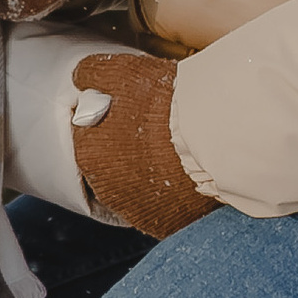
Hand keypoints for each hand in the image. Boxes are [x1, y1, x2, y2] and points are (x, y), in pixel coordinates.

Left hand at [68, 50, 217, 237]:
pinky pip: (161, 209)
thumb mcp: (124, 73)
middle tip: (154, 134)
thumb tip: (82, 75)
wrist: (215, 137)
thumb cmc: (167, 103)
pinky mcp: (166, 225)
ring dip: (146, 176)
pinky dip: (168, 197)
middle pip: (111, 168)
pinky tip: (183, 178)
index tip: (131, 116)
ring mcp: (137, 210)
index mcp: (90, 153)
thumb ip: (96, 74)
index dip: (110, 125)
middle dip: (126, 153)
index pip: (89, 139)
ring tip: (172, 156)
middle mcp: (106, 188)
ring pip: (135, 190)